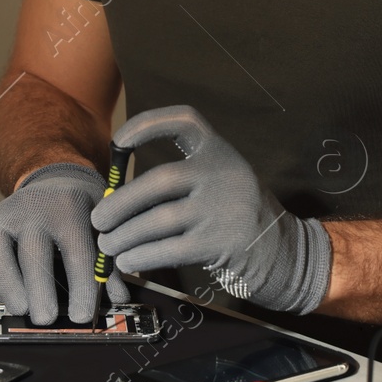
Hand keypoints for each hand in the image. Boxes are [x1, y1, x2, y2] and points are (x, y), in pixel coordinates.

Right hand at [0, 162, 129, 323]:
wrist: (52, 184)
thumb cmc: (79, 212)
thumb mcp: (101, 228)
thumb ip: (108, 264)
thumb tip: (116, 298)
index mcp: (70, 207)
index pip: (76, 251)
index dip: (80, 287)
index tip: (82, 316)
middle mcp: (33, 207)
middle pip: (33, 252)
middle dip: (39, 290)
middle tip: (46, 319)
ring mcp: (2, 215)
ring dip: (8, 285)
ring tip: (22, 309)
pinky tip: (5, 295)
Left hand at [90, 105, 331, 313]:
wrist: (282, 250)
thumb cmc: (234, 213)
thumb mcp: (219, 179)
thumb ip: (181, 178)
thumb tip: (117, 195)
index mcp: (220, 150)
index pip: (185, 120)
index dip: (147, 124)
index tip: (118, 142)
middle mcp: (223, 172)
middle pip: (159, 180)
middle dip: (121, 203)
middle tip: (98, 219)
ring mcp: (224, 208)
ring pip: (159, 220)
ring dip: (124, 235)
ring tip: (108, 244)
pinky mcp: (221, 243)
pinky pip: (168, 249)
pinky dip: (140, 256)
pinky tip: (126, 260)